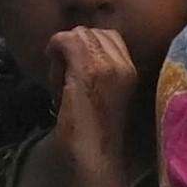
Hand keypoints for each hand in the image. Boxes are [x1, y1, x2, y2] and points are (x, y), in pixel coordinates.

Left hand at [44, 25, 137, 174]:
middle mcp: (124, 63)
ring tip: (59, 76)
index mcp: (132, 70)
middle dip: (75, 45)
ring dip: (63, 50)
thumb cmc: (95, 134)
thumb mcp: (104, 97)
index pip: (110, 36)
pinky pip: (65, 41)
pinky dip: (54, 51)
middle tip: (65, 72)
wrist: (94, 155)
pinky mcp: (87, 70)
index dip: (88, 46)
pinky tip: (53, 74)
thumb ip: (98, 74)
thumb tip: (73, 57)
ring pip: (79, 34)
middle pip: (94, 32)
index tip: (76, 68)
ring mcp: (107, 65)